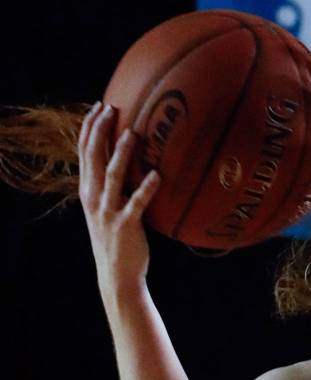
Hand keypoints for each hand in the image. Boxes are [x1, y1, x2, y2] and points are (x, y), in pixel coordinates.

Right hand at [78, 102, 160, 299]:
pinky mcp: (126, 225)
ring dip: (122, 154)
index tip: (99, 106)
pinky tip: (157, 175)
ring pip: (112, 176)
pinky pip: (137, 203)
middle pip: (93, 157)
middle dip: (100, 131)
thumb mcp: (108, 208)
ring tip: (133, 133)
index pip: (84, 153)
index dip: (89, 128)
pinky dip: (146, 188)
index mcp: (88, 191)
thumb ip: (114, 187)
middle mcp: (94, 198)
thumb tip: (130, 162)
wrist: (117, 274)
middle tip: (111, 108)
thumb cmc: (118, 238)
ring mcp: (108, 211)